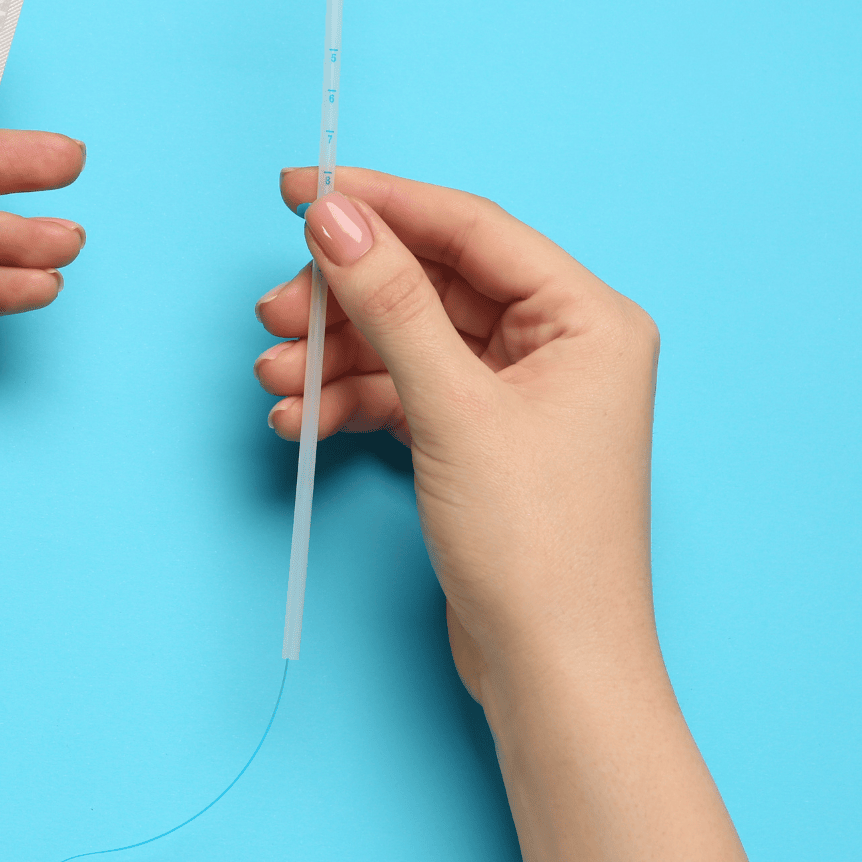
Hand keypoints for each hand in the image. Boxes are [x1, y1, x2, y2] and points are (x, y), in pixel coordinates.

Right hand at [253, 167, 745, 861]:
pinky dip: (351, 399)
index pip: (470, 227)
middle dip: (345, 298)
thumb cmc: (538, 545)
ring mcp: (520, 393)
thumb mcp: (454, 408)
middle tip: (274, 309)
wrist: (551, 673)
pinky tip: (300, 419)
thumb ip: (391, 302)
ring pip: (408, 340)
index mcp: (587, 316)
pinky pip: (406, 390)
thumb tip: (335, 214)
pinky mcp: (482, 438)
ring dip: (335, 355)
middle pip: (430, 283)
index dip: (380, 203)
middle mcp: (561, 343)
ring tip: (275, 378)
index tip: (300, 188)